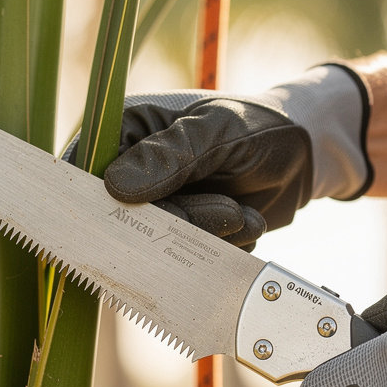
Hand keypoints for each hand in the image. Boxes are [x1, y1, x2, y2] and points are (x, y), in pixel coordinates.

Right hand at [101, 64, 371, 249]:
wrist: (301, 156)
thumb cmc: (258, 126)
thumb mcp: (216, 131)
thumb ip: (170, 155)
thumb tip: (114, 187)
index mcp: (124, 131)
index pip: (84, 175)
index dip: (99, 206)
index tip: (131, 224)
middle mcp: (131, 172)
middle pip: (125, 221)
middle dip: (180, 224)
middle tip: (229, 210)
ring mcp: (157, 207)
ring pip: (158, 247)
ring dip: (207, 237)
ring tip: (241, 211)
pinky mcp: (182, 235)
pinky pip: (187, 260)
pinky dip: (220, 248)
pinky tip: (244, 221)